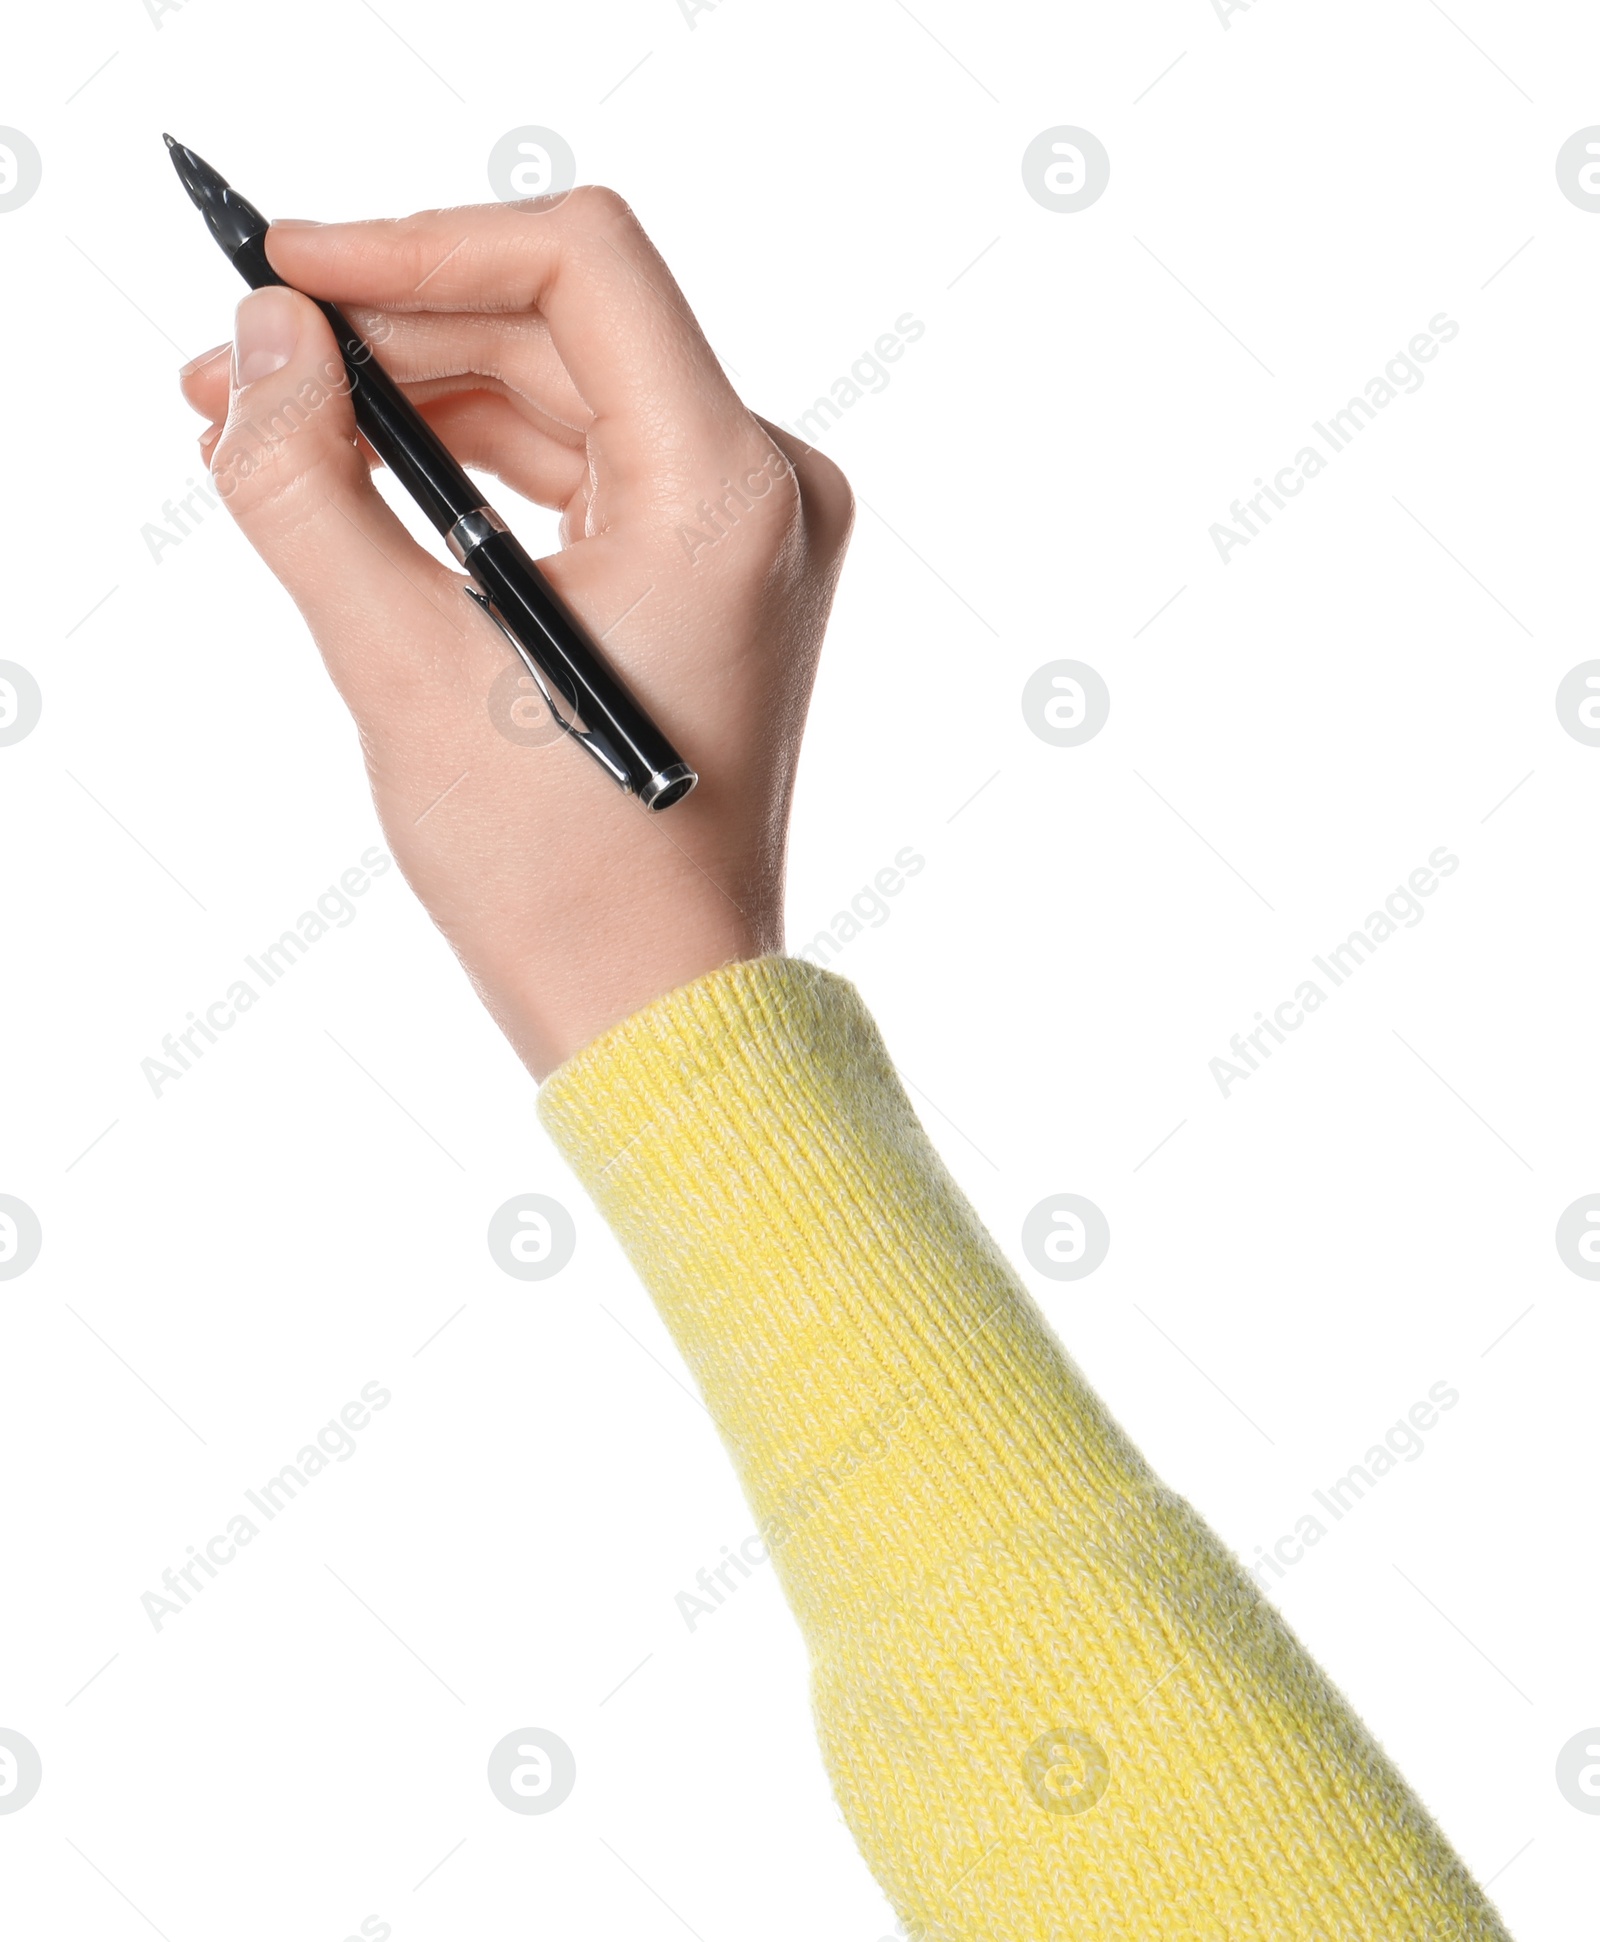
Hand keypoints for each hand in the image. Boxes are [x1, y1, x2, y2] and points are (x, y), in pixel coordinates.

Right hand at [178, 189, 853, 1078]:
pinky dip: (474, 466)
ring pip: (563, 394)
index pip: (577, 265)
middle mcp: (765, 488)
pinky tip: (366, 482)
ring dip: (417, 401)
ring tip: (268, 431)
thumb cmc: (562, 873)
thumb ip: (309, 487)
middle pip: (561, 326)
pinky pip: (583, 468)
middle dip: (389, 333)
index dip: (413, 244)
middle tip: (235, 368)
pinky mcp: (712, 572)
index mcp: (728, 491)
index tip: (283, 272)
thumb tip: (260, 344)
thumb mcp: (401, 667)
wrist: (652, 1002)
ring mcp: (747, 531)